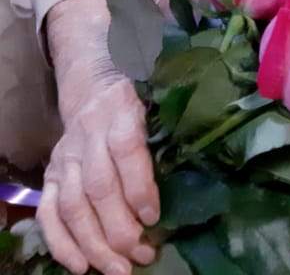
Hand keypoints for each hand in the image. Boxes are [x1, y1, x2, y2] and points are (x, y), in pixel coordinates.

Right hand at [38, 76, 159, 274]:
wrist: (90, 92)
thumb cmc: (130, 111)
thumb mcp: (151, 113)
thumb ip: (158, 148)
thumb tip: (181, 199)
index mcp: (120, 113)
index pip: (127, 149)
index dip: (140, 187)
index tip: (154, 218)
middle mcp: (88, 135)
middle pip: (99, 186)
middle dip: (121, 228)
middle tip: (142, 255)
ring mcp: (65, 157)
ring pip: (73, 205)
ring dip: (95, 244)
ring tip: (118, 269)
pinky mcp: (48, 175)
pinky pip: (47, 213)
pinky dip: (61, 244)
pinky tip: (81, 266)